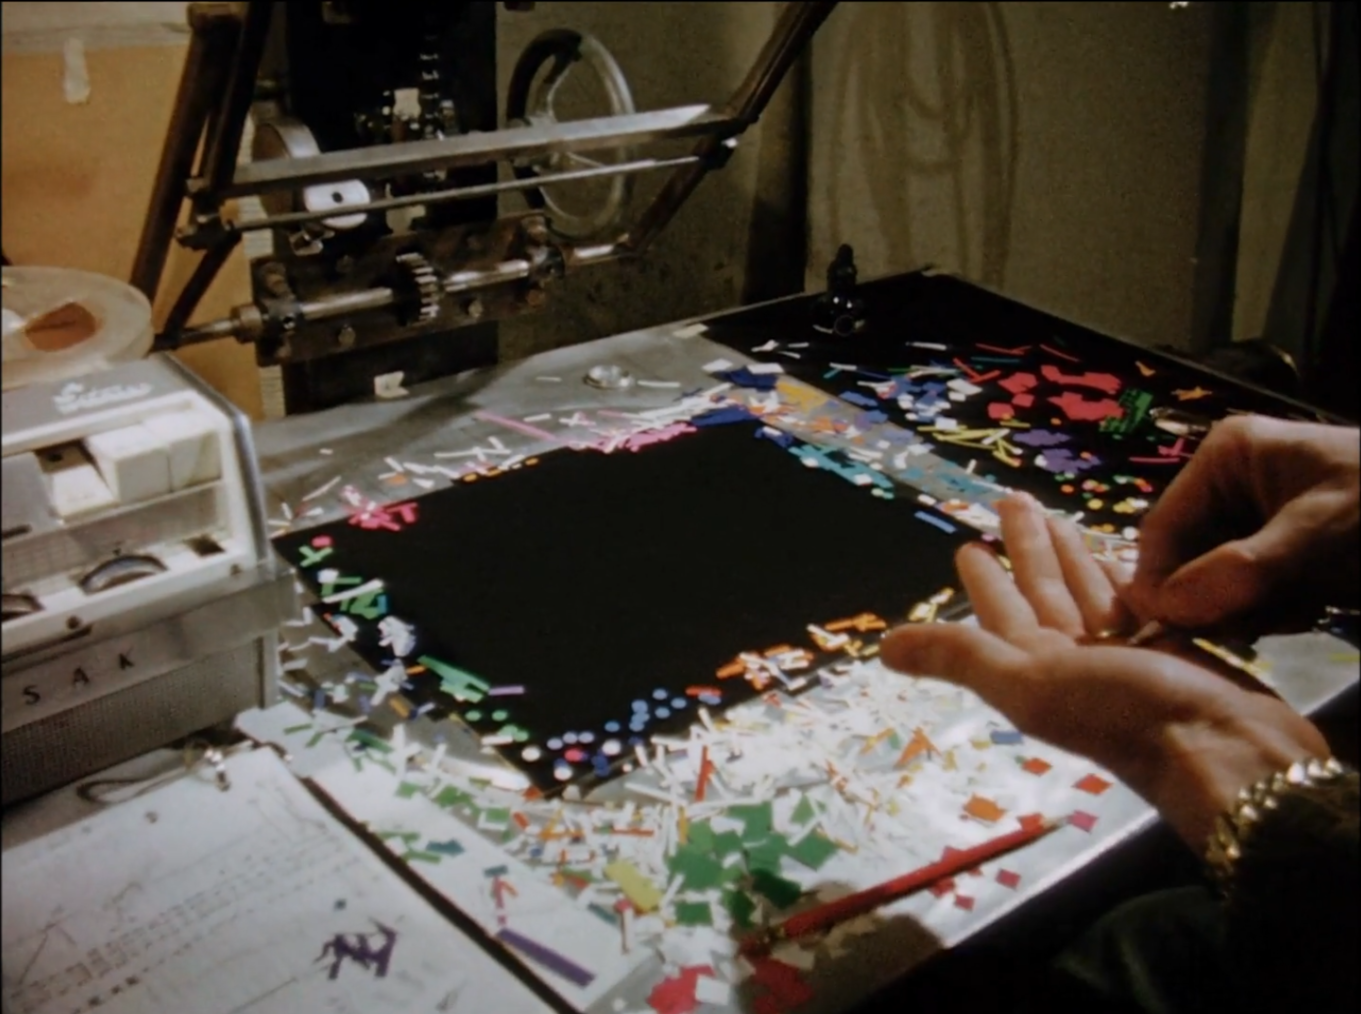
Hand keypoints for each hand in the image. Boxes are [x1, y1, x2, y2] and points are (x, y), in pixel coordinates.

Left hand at [880, 493, 1329, 848]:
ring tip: (1058, 518)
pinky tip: (1121, 560)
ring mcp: (1126, 657)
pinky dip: (1126, 580)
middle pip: (1042, 593)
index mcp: (1034, 669)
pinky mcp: (1175, 651)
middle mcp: (1075, 663)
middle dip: (1026, 549)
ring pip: (1089, 595)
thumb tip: (881, 650)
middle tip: (1011, 501)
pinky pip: (1140, 605)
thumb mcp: (1031, 682)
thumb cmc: (1124, 713)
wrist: (1227, 749)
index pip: (1000, 612)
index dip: (983, 580)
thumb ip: (960, 657)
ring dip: (1071, 559)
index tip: (967, 546)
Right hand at [1128, 414, 1359, 634]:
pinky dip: (1272, 610)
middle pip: (1184, 557)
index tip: (1172, 633)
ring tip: (1298, 610)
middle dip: (1212, 597)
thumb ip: (1240, 571)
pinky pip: (1250, 590)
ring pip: (1215, 580)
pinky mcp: (1283, 550)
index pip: (1160, 529)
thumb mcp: (1319, 537)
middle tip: (1253, 624)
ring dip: (1246, 608)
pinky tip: (1310, 610)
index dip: (1160, 583)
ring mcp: (1257, 518)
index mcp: (1226, 456)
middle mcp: (1231, 483)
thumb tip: (1165, 608)